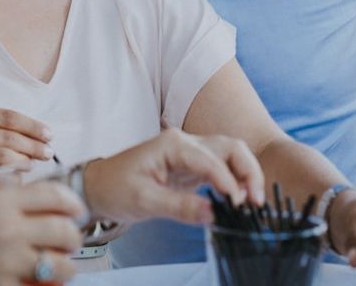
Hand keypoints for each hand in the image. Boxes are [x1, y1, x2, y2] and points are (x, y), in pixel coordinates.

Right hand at [0, 106, 53, 205]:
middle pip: (8, 137)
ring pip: (4, 157)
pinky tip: (19, 180)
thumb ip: (3, 128)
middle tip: (48, 152)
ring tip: (33, 164)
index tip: (49, 134)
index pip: (8, 117)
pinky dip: (14, 181)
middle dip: (34, 145)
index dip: (33, 126)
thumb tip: (42, 137)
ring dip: (26, 161)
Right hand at [0, 183, 83, 285]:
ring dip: (64, 264)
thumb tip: (28, 198)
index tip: (76, 209)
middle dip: (72, 236)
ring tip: (58, 262)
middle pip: (64, 231)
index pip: (55, 195)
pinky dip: (40, 285)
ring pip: (59, 265)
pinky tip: (36, 280)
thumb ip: (1, 199)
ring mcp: (7, 263)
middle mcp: (9, 230)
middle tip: (69, 237)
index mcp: (0, 201)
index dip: (72, 202)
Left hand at [83, 128, 265, 224]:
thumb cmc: (115, 188)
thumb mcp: (143, 201)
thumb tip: (213, 214)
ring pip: (229, 155)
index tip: (239, 204)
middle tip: (257, 202)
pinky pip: (221, 168)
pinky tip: (238, 201)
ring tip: (252, 203)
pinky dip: (235, 181)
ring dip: (246, 174)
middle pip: (229, 147)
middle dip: (248, 171)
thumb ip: (179, 206)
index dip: (229, 181)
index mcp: (173, 144)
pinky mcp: (191, 167)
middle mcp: (185, 142)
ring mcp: (190, 153)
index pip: (211, 159)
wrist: (99, 186)